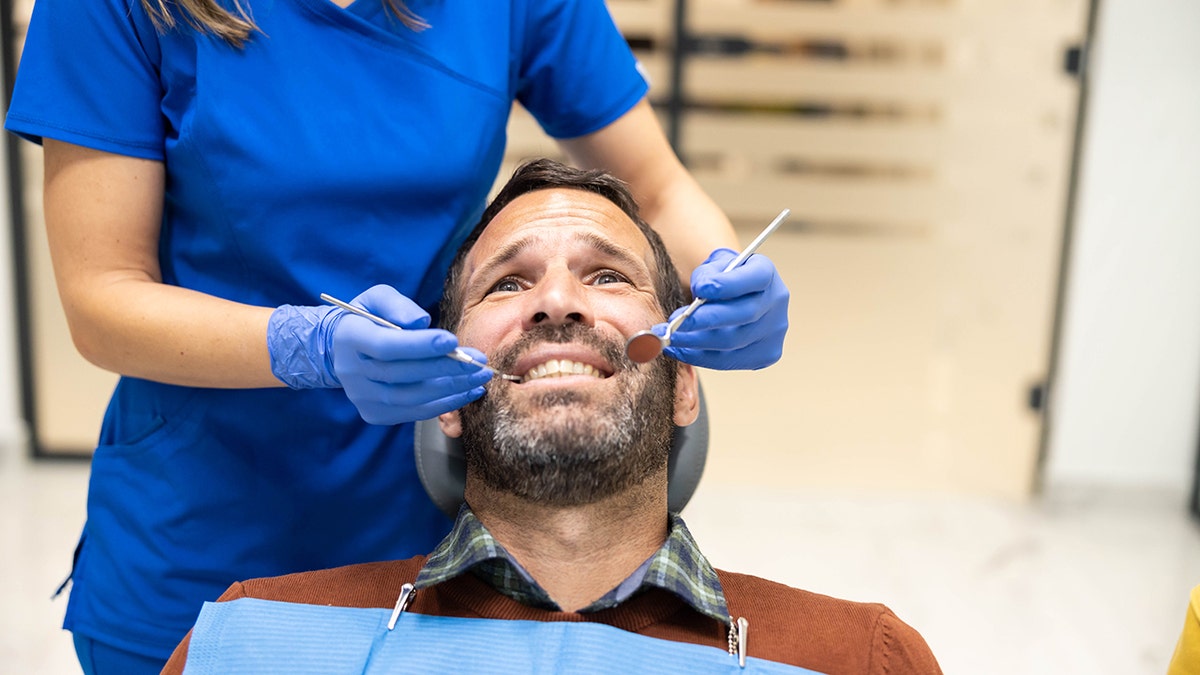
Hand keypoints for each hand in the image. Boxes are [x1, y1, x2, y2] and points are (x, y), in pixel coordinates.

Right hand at [331, 285, 491, 424]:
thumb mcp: (377, 298)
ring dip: (451, 389)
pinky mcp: (375, 414)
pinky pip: (415, 413)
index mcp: (350, 338)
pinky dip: (445, 404)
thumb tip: (422, 322)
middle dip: (446, 368)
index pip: (386, 346)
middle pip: (403, 375)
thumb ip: (398, 305)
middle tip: (478, 361)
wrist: (340, 350)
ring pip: (411, 398)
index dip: (420, 345)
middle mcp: (353, 372)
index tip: (453, 340)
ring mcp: (363, 397)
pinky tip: (467, 392)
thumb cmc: (367, 318)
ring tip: (479, 377)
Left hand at [660, 249, 788, 369]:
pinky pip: (728, 361)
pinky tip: (679, 349)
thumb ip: (708, 273)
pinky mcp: (765, 354)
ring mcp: (774, 331)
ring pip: (732, 342)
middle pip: (743, 315)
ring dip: (695, 342)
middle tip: (675, 322)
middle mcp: (776, 302)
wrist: (739, 298)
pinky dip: (699, 357)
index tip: (699, 289)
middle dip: (704, 320)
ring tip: (670, 337)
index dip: (727, 285)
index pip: (753, 278)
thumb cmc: (724, 279)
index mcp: (765, 273)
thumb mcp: (715, 265)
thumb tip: (700, 291)